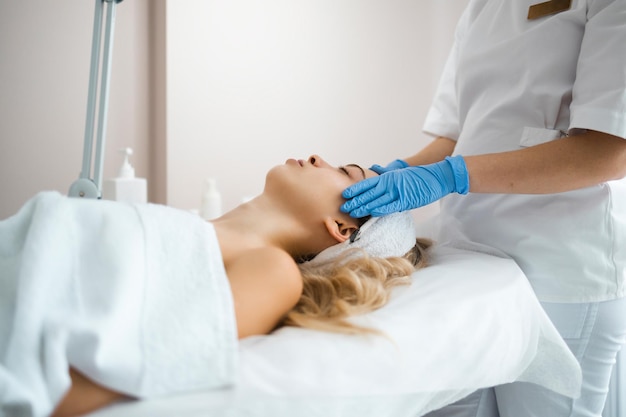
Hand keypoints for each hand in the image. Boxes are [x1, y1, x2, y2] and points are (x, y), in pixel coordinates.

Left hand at [341, 155, 468, 216]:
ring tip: (352, 212)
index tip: (345, 195)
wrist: (437, 177)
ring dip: (363, 206)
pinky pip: (390, 206)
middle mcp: (390, 183)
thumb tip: (378, 173)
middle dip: (355, 200)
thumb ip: (389, 177)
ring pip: (376, 200)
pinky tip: (370, 212)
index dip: (356, 190)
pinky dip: (379, 209)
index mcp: (388, 177)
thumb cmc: (420, 177)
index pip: (367, 184)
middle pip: (368, 193)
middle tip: (343, 207)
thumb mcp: (401, 175)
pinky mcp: (406, 199)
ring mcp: (397, 191)